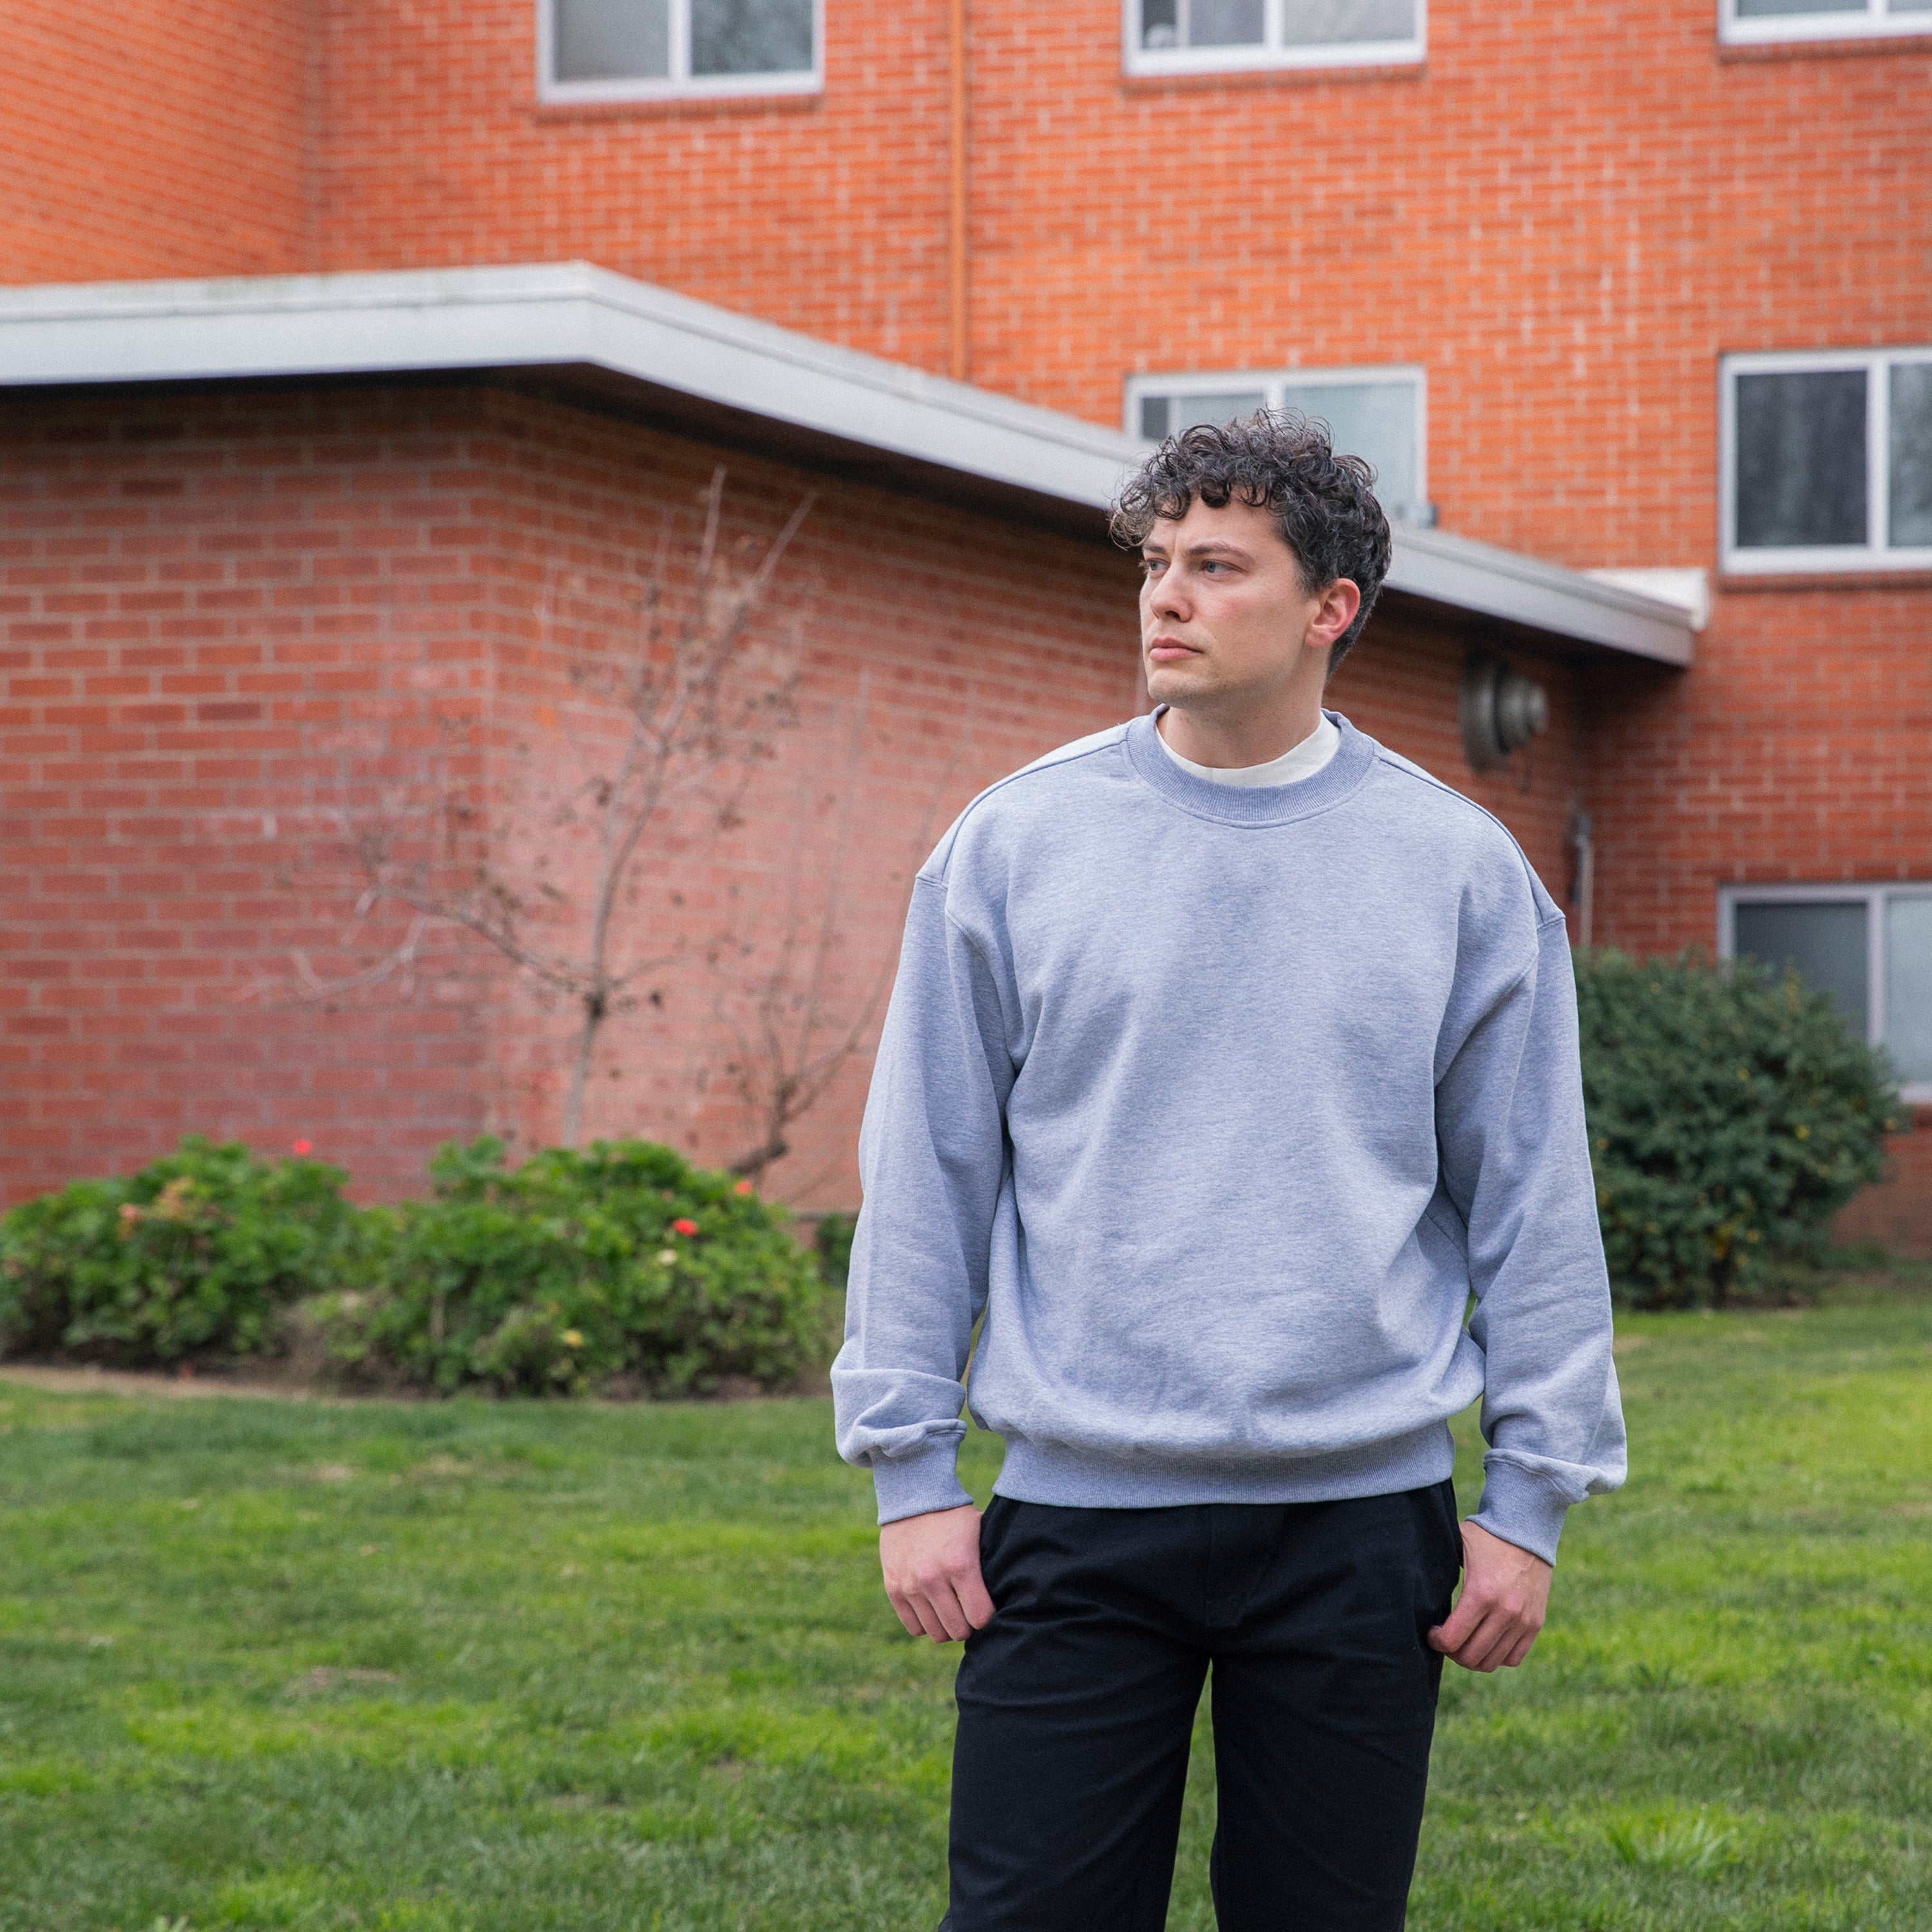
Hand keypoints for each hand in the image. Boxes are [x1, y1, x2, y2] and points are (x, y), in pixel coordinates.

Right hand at [880, 1504, 994, 1642]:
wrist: (912, 1498)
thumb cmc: (954, 1517)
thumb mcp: (979, 1532)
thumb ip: (989, 1564)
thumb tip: (1009, 1592)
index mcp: (960, 1564)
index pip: (980, 1617)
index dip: (987, 1615)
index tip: (987, 1606)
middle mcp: (933, 1578)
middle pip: (958, 1630)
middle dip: (968, 1625)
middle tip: (969, 1611)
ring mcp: (910, 1585)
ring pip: (936, 1634)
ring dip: (947, 1626)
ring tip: (952, 1610)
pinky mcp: (893, 1587)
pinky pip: (914, 1627)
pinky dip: (926, 1623)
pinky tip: (933, 1608)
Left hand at [1427, 1519, 1551, 1672]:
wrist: (1527, 1529)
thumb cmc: (1486, 1537)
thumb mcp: (1457, 1545)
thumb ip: (1438, 1567)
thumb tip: (1411, 1583)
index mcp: (1481, 1593)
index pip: (1452, 1640)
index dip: (1436, 1641)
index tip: (1432, 1632)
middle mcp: (1505, 1611)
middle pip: (1471, 1657)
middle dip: (1452, 1653)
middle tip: (1446, 1639)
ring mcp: (1523, 1620)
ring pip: (1492, 1662)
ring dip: (1472, 1658)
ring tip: (1464, 1641)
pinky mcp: (1535, 1624)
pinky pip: (1513, 1658)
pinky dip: (1496, 1656)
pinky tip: (1485, 1640)